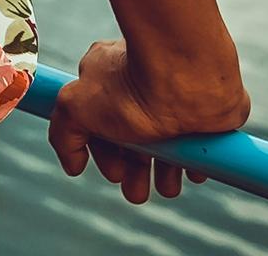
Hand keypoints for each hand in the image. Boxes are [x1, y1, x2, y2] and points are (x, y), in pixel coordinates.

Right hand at [46, 36, 246, 205]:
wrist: (190, 77)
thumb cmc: (132, 85)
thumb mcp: (76, 108)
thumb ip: (64, 135)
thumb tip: (73, 164)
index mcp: (107, 79)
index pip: (99, 123)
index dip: (104, 154)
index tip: (114, 172)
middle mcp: (141, 89)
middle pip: (133, 140)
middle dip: (134, 172)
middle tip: (136, 191)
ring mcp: (174, 102)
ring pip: (167, 147)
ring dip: (164, 175)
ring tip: (166, 189)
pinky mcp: (203, 114)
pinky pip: (197, 147)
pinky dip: (192, 164)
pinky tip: (190, 172)